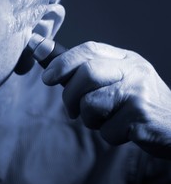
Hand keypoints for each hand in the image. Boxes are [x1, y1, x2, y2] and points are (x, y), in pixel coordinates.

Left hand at [42, 41, 170, 158]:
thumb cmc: (138, 101)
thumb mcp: (117, 78)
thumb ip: (83, 68)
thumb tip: (42, 51)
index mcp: (125, 58)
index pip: (89, 49)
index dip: (62, 61)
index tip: (47, 76)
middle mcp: (134, 70)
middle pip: (87, 73)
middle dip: (69, 95)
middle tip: (72, 110)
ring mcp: (139, 93)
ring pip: (91, 103)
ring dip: (89, 119)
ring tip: (105, 119)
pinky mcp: (141, 117)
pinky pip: (106, 130)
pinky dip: (108, 134)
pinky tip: (123, 130)